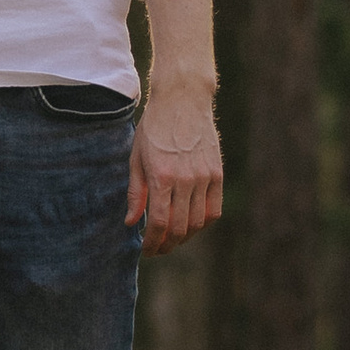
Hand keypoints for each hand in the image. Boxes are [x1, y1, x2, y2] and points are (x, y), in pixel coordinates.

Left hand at [126, 87, 222, 254]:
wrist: (182, 100)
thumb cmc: (154, 127)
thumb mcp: (137, 157)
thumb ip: (136, 193)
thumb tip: (131, 222)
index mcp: (161, 176)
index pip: (159, 223)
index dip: (152, 242)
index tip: (146, 249)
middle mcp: (185, 180)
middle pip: (180, 228)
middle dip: (167, 245)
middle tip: (157, 249)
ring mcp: (204, 177)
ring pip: (198, 223)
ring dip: (184, 237)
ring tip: (172, 239)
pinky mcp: (217, 173)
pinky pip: (213, 209)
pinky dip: (203, 223)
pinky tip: (191, 225)